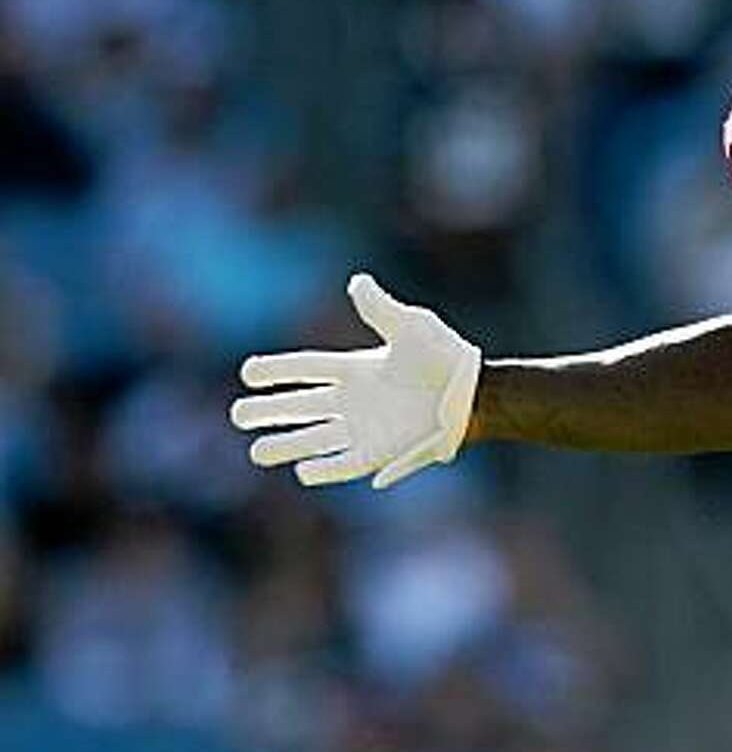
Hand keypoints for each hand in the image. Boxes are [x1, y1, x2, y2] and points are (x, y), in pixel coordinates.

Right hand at [230, 273, 480, 488]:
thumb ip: (380, 308)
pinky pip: (343, 465)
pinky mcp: (378, 453)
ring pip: (313, 439)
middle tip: (237, 414)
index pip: (306, 369)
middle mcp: (352, 400)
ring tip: (256, 452)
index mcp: (355, 368)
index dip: (277, 371)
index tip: (248, 372)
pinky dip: (324, 469)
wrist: (474, 394)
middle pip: (299, 406)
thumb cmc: (445, 357)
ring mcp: (362, 428)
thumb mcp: (412, 326)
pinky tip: (303, 470)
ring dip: (286, 444)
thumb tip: (357, 281)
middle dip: (268, 411)